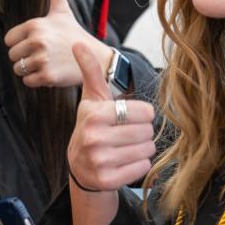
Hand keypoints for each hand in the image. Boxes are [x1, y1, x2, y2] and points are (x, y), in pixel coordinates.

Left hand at [4, 0, 113, 88]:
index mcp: (35, 24)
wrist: (94, 58)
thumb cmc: (74, 34)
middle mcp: (37, 40)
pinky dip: (36, 81)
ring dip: (30, 70)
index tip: (37, 43)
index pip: (9, 40)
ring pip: (19, 69)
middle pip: (12, 55)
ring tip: (47, 63)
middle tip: (43, 55)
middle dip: (24, 58)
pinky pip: (27, 81)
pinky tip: (50, 73)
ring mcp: (42, 58)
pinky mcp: (46, 76)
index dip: (21, 43)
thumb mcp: (62, 11)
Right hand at [67, 43, 155, 191]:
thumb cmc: (92, 128)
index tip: (128, 118)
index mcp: (94, 115)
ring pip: (147, 150)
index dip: (141, 114)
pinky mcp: (107, 180)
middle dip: (141, 133)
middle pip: (147, 132)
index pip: (143, 111)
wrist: (80, 168)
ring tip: (124, 148)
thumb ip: (89, 71)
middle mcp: (94, 138)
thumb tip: (77, 43)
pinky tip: (123, 163)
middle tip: (126, 135)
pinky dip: (138, 166)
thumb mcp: (91, 100)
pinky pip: (142, 168)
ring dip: (141, 150)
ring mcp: (99, 161)